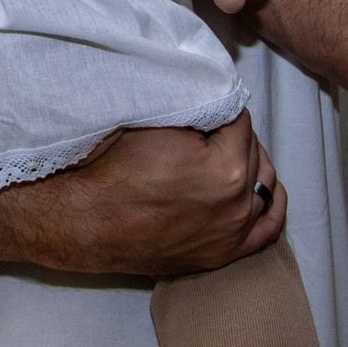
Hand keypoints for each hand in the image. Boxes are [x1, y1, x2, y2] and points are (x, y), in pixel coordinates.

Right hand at [6, 112, 284, 277]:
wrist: (80, 221)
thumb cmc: (108, 168)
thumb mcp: (153, 120)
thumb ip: (195, 105)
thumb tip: (216, 92)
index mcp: (226, 167)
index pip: (238, 116)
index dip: (217, 103)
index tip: (201, 99)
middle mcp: (237, 204)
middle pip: (252, 148)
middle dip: (231, 132)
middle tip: (203, 122)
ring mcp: (232, 234)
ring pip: (262, 183)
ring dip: (247, 161)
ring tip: (221, 149)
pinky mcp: (222, 254)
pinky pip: (266, 228)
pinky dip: (266, 203)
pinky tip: (258, 187)